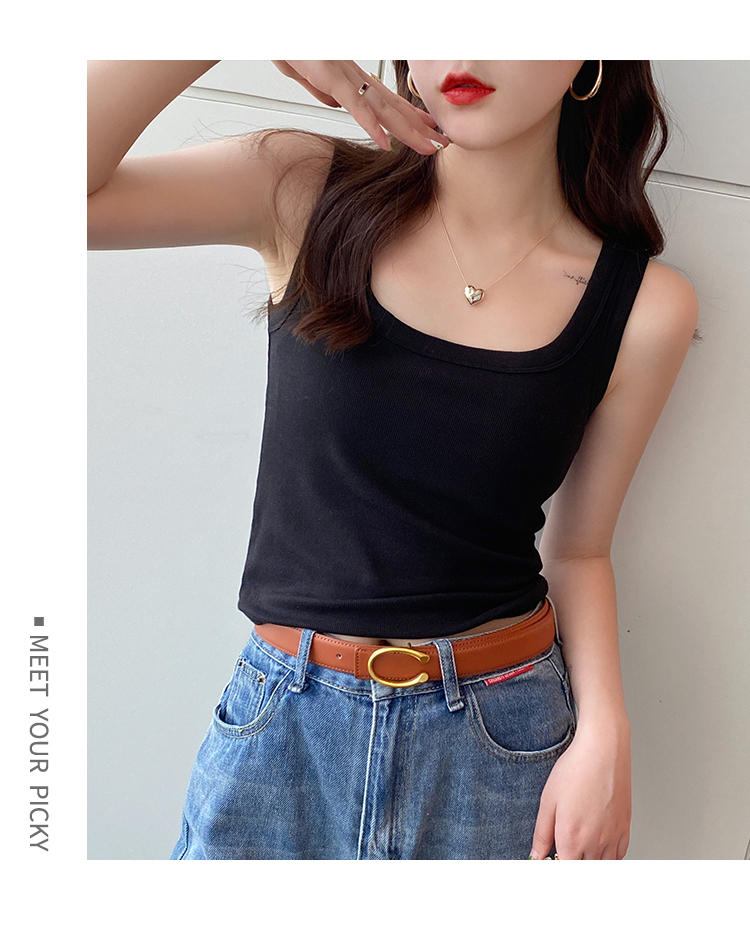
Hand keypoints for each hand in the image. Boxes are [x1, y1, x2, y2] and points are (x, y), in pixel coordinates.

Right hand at [271, 60, 450, 154]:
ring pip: (383, 110)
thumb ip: (322, 91)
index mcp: (349, 76)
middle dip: (418, 127)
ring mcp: (344, 77)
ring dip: (408, 132)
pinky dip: (373, 127)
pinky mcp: (332, 79)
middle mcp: (353, 76)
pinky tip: (388, 144)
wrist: (273, 26)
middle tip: (441, 143)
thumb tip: (335, 105)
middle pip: (392, 107)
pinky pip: (357, 107)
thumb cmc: (287, 44)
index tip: (427, 129)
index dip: (408, 116)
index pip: (386, 100)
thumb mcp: (305, 74)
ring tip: (428, 148)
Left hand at [530, 722, 631, 859]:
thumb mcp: (548, 800)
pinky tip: (597, 847)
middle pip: (583, 871)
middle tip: (561, 854)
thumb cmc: (576, 770)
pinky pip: (619, 857)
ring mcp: (613, 837)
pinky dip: (608, 858)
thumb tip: (536, 855)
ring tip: (578, 850)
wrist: (603, 750)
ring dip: (589, 864)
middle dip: (571, 865)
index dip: (555, 868)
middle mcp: (595, 843)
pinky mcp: (625, 828)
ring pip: (602, 867)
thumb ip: (542, 833)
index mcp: (571, 838)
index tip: (549, 862)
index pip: (564, 872)